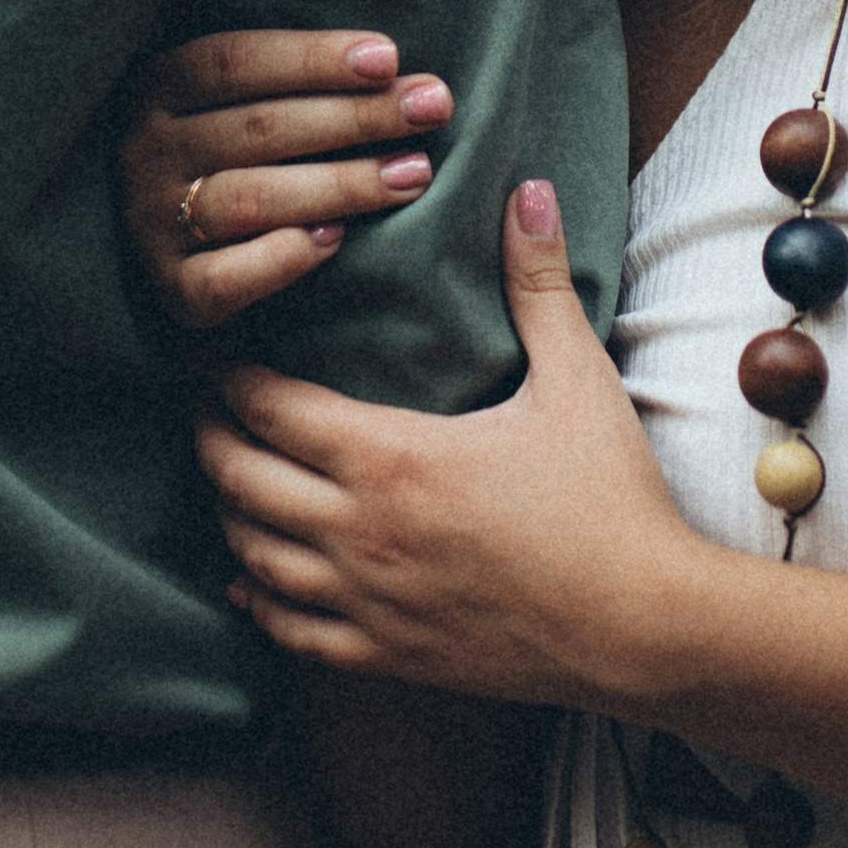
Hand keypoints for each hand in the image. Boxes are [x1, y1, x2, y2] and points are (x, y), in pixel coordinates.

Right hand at [121, 28, 453, 329]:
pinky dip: (282, 260)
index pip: (236, 61)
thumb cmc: (217, 135)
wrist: (164, 240)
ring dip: (341, 186)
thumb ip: (222, 24)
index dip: (313, 58)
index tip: (389, 56)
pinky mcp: (173, 291)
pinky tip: (337, 241)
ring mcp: (153, 224)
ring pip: (253, 200)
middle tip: (432, 107)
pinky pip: (226, 281)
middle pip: (260, 128)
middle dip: (357, 116)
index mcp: (155, 84)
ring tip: (414, 172)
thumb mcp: (210, 74)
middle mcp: (145, 152)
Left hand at [199, 181, 701, 706]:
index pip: (272, 410)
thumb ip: (538, 282)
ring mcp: (369, 603)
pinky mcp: (388, 657)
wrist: (643, 627)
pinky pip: (293, 633)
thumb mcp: (578, 379)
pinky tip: (248, 581)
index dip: (230, 382)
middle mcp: (361, 533)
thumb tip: (526, 191)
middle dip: (211, 437)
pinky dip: (258, 601)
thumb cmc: (611, 500)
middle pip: (242, 479)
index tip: (215, 358)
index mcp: (394, 458)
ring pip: (255, 556)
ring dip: (230, 513)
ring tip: (226, 479)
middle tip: (204, 409)